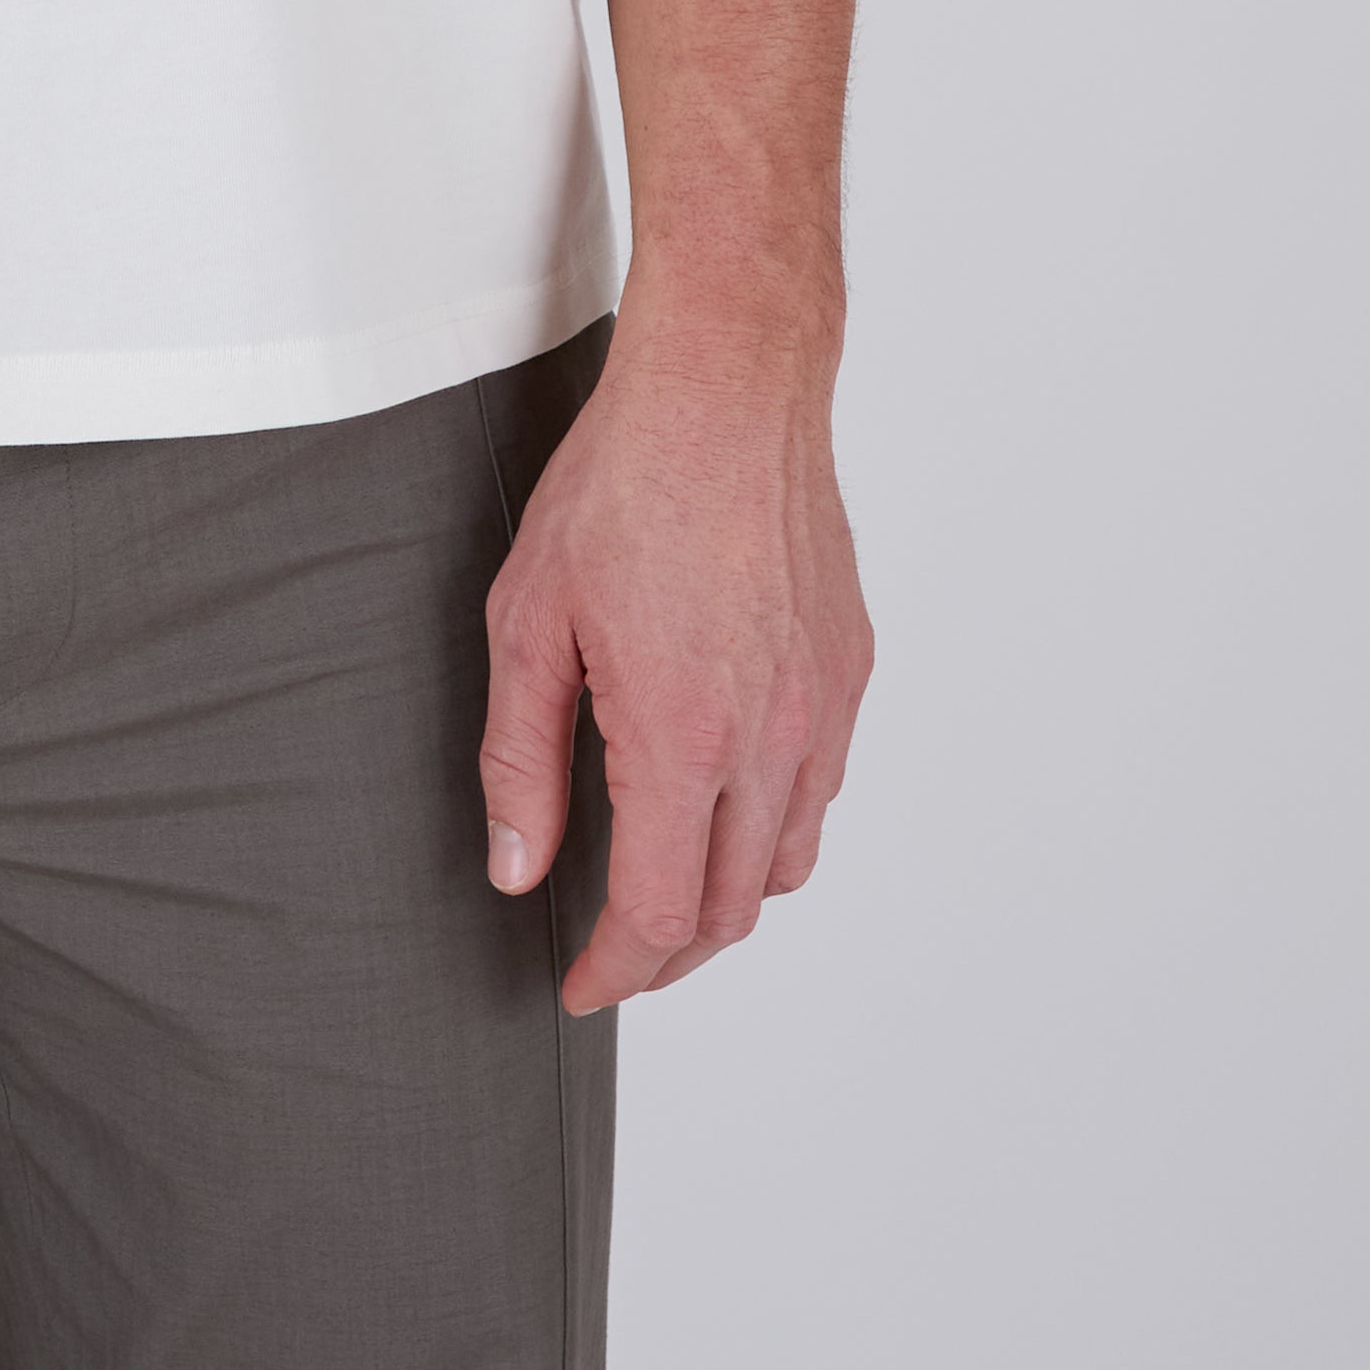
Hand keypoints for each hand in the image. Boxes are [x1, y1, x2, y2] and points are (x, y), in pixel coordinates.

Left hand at [480, 318, 873, 1012]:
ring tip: (666, 886)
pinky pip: (821, 789)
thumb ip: (519, 758)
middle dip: (667, 951)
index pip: (658, 914)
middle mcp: (769, 738)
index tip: (580, 985)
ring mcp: (822, 706)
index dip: (615, 970)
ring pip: (787, 861)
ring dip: (726, 898)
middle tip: (613, 950)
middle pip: (729, 910)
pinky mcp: (850, 668)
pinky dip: (773, 824)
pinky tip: (724, 795)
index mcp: (682, 736)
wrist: (728, 385)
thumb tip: (519, 867)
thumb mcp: (528, 619)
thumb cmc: (623, 483)